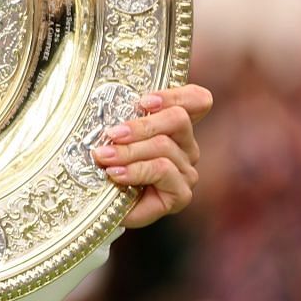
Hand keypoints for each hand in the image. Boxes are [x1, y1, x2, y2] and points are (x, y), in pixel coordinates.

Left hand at [91, 84, 212, 228]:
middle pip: (177, 119)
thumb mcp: (113, 134)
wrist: (103, 206)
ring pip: (164, 146)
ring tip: (104, 157)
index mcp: (176, 126)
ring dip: (129, 151)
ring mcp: (187, 170)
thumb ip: (121, 116)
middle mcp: (187, 146)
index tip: (143, 102)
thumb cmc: (109, 164)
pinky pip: (162, 170)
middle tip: (111, 134)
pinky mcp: (181, 194)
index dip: (175, 95)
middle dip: (140, 125)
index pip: (198, 100)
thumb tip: (103, 99)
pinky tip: (116, 174)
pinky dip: (136, 170)